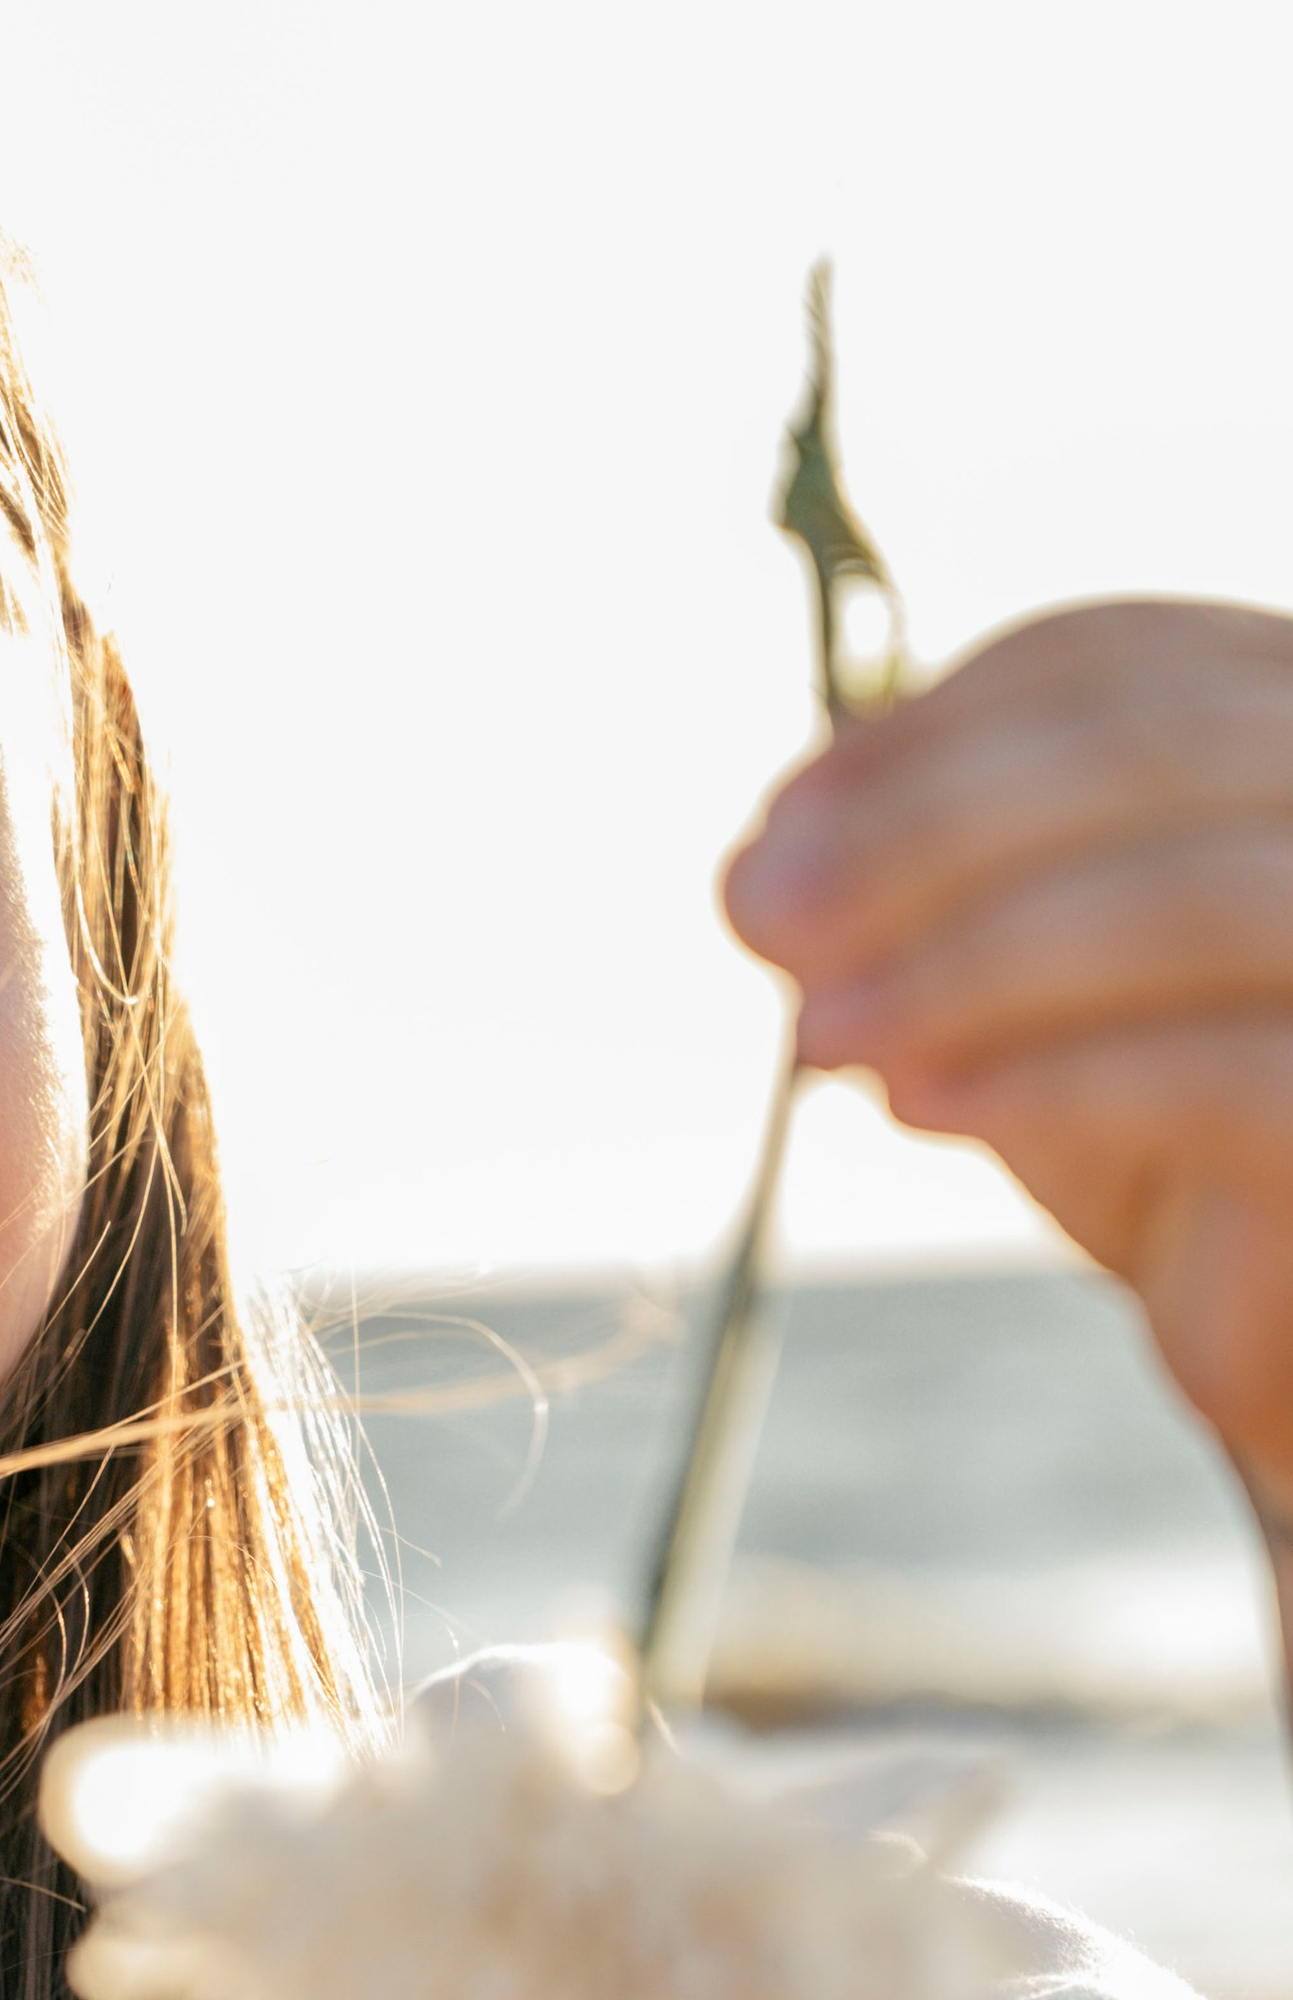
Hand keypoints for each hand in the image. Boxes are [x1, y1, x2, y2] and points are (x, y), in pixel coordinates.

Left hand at [725, 599, 1292, 1515]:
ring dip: (965, 962)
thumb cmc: (1170, 1148)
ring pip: (1193, 904)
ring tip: (819, 1035)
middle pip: (1158, 754)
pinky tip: (918, 1107)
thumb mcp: (1029, 998)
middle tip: (760, 917)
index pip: (1131, 663)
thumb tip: (769, 864)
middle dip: (926, 834)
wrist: (1285, 1336)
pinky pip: (1229, 1079)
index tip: (783, 820)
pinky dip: (1054, 1081)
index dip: (934, 732)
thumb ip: (923, 910)